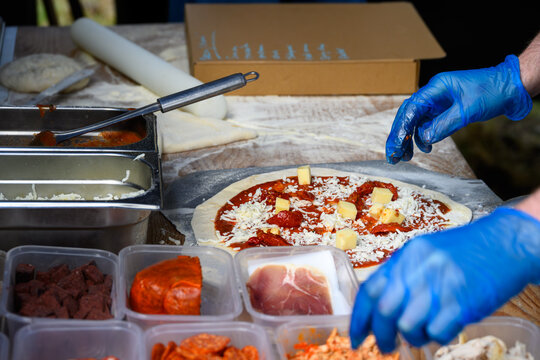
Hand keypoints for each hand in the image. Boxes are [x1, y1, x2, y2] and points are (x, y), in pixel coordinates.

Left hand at [349, 207, 539, 352]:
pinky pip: (437, 332)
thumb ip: (402, 274)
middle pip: (384, 311)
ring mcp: (439, 286)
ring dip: (411, 338)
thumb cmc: (465, 250)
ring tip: (421, 335)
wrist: (504, 243)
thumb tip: (379, 303)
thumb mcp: (425, 253)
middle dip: (380, 335)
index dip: (358, 318)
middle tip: (385, 346)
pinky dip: (436, 337)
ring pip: (407, 326)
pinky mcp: (462, 303)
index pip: (370, 291)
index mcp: (405, 257)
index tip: (355, 336)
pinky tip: (443, 329)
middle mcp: (418, 271)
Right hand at [386, 55, 531, 163]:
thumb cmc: (493, 92)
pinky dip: (424, 136)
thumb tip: (424, 139)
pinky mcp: (445, 109)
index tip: (396, 146)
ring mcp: (438, 101)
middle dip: (399, 136)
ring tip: (406, 156)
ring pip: (416, 121)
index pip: (411, 109)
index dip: (401, 128)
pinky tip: (426, 147)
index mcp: (436, 88)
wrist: (511, 86)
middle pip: (408, 115)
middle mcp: (434, 93)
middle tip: (393, 155)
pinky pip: (428, 123)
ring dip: (410, 138)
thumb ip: (443, 125)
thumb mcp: (467, 111)